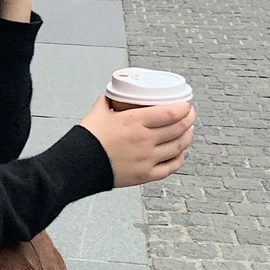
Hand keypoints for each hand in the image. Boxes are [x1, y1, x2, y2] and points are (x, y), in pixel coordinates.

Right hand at [80, 96, 195, 186]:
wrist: (79, 163)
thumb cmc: (88, 138)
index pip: (170, 113)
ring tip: (189, 131)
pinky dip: (179, 159)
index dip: (183, 108)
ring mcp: (147, 158)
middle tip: (190, 115)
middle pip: (178, 128)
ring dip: (187, 137)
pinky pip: (170, 167)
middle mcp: (144, 140)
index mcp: (134, 121)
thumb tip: (112, 94)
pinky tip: (180, 153)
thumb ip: (108, 101)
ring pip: (178, 147)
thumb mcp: (98, 112)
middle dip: (189, 120)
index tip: (186, 104)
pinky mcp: (145, 175)